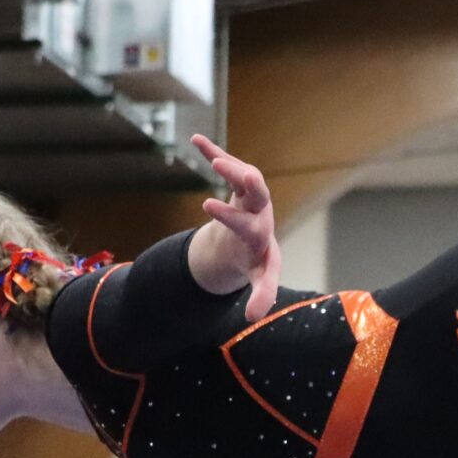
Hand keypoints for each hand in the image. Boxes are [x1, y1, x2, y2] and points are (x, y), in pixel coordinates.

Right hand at [190, 134, 281, 320]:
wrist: (252, 240)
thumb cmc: (255, 260)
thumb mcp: (260, 278)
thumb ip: (261, 295)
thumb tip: (254, 318)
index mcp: (262, 233)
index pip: (251, 225)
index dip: (231, 216)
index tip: (207, 205)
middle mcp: (260, 210)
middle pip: (256, 194)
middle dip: (243, 181)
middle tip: (226, 168)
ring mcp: (250, 194)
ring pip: (243, 176)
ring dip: (229, 163)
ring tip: (211, 154)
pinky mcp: (238, 182)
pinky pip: (227, 164)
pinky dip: (212, 153)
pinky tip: (195, 139)